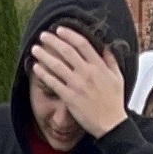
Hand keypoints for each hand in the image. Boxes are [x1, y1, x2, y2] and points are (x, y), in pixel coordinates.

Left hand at [32, 26, 125, 142]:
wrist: (111, 124)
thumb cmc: (114, 102)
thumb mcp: (118, 78)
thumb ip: (111, 61)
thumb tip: (106, 47)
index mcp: (99, 66)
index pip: (82, 44)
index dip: (69, 34)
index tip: (59, 29)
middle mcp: (87, 73)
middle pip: (67, 51)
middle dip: (53, 41)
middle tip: (42, 35)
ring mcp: (77, 85)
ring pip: (57, 65)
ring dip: (44, 55)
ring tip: (35, 49)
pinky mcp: (69, 98)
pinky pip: (53, 83)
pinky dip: (44, 74)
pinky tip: (36, 67)